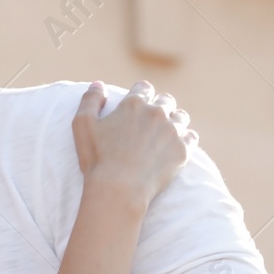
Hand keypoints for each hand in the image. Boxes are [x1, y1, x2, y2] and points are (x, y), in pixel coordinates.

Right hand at [72, 80, 195, 204]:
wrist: (119, 189)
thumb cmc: (97, 159)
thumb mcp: (82, 125)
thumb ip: (89, 100)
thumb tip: (98, 84)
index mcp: (133, 104)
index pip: (144, 88)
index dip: (141, 93)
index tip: (140, 102)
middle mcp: (156, 112)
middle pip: (166, 100)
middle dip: (161, 106)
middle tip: (153, 120)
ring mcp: (172, 130)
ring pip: (181, 117)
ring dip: (175, 121)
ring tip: (167, 132)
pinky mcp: (182, 150)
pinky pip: (191, 136)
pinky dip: (186, 139)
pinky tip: (177, 145)